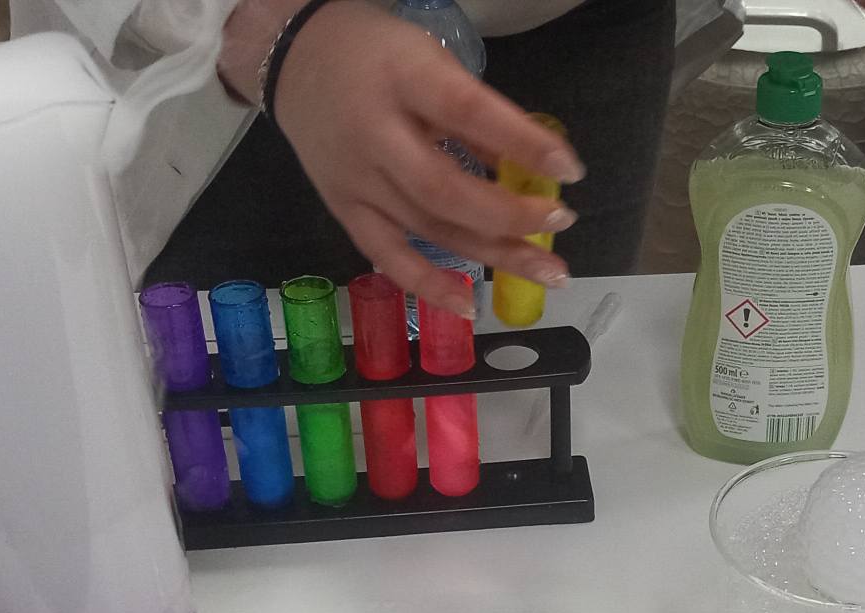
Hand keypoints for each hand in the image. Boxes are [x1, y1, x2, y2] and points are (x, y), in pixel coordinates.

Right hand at [220, 0, 581, 312]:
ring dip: (493, 254)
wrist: (294, 58)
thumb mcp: (429, 59)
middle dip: (510, 214)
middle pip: (445, 189)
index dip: (522, 144)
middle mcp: (373, 134)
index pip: (467, 113)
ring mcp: (354, 179)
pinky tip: (468, 307)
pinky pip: (386, 256)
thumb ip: (475, 111)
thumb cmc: (376, 54)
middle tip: (561, 220)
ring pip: (427, 228)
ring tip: (549, 272)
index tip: (569, 169)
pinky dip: (427, 285)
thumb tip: (529, 164)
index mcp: (401, 80)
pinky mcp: (342, 209)